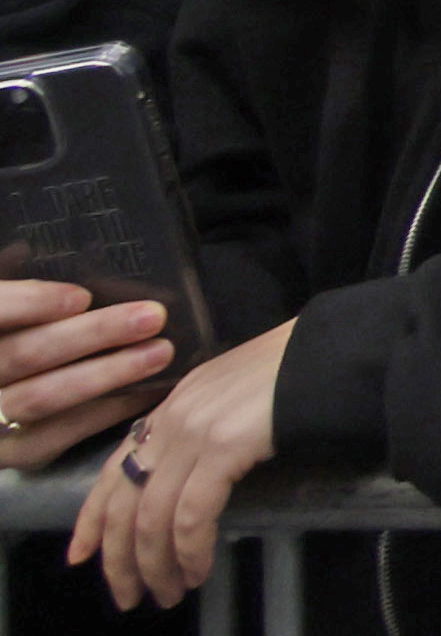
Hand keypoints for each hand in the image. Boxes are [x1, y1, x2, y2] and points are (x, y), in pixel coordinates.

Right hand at [0, 281, 175, 471]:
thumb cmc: (8, 337)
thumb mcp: (4, 308)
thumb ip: (9, 292)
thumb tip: (26, 250)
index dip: (29, 304)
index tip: (80, 296)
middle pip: (24, 356)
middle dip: (90, 336)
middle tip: (151, 317)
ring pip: (41, 398)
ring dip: (106, 374)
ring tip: (160, 352)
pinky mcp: (9, 453)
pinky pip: (55, 436)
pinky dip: (103, 413)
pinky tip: (146, 392)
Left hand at [72, 320, 285, 608]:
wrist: (334, 346)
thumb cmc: (295, 369)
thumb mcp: (231, 392)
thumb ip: (201, 424)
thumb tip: (189, 474)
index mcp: (171, 406)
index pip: (112, 470)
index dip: (91, 519)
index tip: (80, 555)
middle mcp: (171, 419)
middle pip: (124, 503)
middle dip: (120, 559)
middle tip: (129, 596)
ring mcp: (193, 432)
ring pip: (151, 517)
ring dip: (155, 566)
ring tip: (168, 593)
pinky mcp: (222, 447)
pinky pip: (191, 515)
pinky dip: (189, 551)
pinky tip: (198, 570)